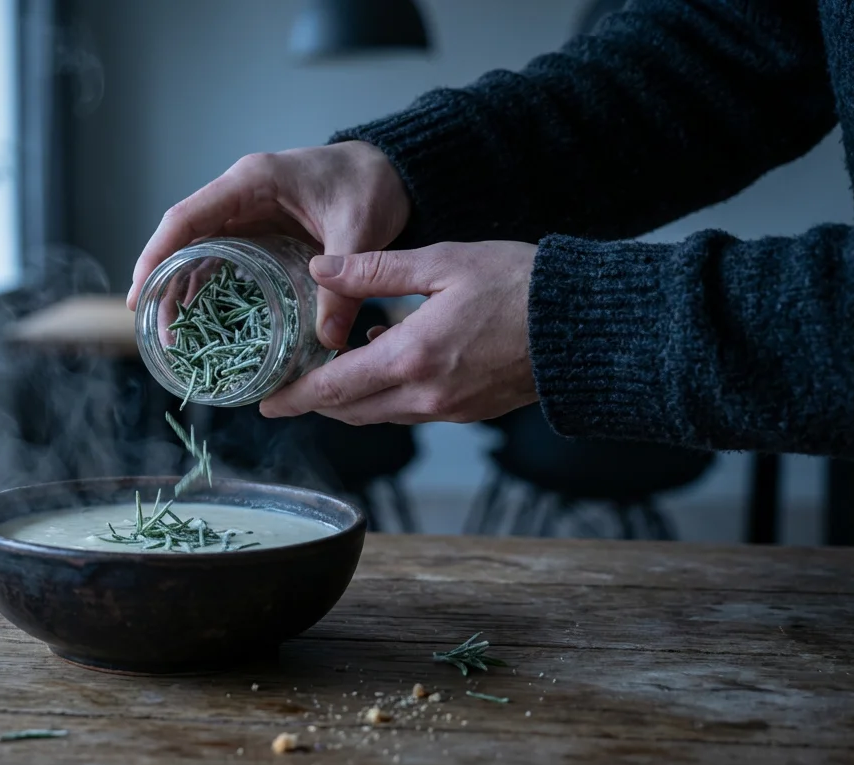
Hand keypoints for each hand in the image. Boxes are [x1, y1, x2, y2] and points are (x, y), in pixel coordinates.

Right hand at [127, 141, 409, 349]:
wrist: (392, 172)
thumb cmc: (371, 185)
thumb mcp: (359, 231)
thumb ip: (344, 284)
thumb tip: (329, 339)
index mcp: (251, 182)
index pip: (187, 218)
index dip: (157, 254)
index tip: (140, 292)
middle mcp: (239, 196)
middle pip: (182, 238)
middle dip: (162, 282)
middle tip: (155, 328)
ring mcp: (246, 214)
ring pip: (197, 251)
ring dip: (181, 289)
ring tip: (172, 334)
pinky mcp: (259, 232)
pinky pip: (221, 259)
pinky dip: (206, 287)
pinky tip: (201, 319)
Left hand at [259, 241, 539, 424]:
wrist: (587, 326)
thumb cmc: (520, 285)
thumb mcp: (442, 261)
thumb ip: (374, 268)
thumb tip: (320, 268)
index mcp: (411, 360)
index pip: (333, 390)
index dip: (295, 398)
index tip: (266, 403)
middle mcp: (425, 396)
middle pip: (350, 410)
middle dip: (317, 399)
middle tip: (292, 379)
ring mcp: (449, 409)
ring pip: (379, 413)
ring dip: (352, 395)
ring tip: (336, 360)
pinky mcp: (469, 411)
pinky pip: (410, 409)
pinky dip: (387, 392)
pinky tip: (388, 352)